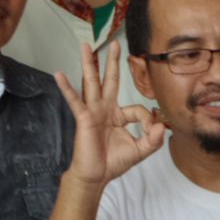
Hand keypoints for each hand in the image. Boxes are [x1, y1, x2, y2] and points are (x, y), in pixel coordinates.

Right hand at [56, 41, 164, 186]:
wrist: (96, 175)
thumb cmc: (114, 162)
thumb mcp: (140, 151)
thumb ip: (152, 139)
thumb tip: (160, 124)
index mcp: (118, 115)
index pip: (138, 108)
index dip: (148, 119)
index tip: (151, 131)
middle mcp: (105, 108)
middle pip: (110, 80)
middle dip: (112, 62)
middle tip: (114, 43)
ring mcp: (93, 111)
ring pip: (92, 82)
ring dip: (88, 63)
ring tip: (85, 45)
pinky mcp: (83, 117)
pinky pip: (75, 100)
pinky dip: (66, 87)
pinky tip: (59, 75)